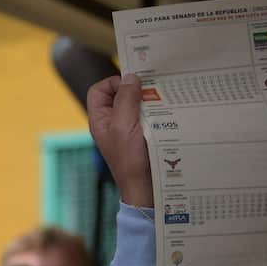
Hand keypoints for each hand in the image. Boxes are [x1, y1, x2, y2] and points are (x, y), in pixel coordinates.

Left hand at [87, 74, 152, 207]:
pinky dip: (157, 111)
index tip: (131, 87)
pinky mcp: (143, 134)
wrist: (146, 187)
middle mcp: (112, 122)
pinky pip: (149, 115)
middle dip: (135, 90)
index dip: (113, 83)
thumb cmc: (130, 161)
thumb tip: (130, 78)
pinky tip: (168, 112)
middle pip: (120, 94)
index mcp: (100, 120)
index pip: (99, 90)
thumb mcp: (123, 127)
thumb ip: (125, 100)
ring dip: (149, 100)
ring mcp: (128, 128)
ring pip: (136, 104)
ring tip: (162, 102)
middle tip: (152, 91)